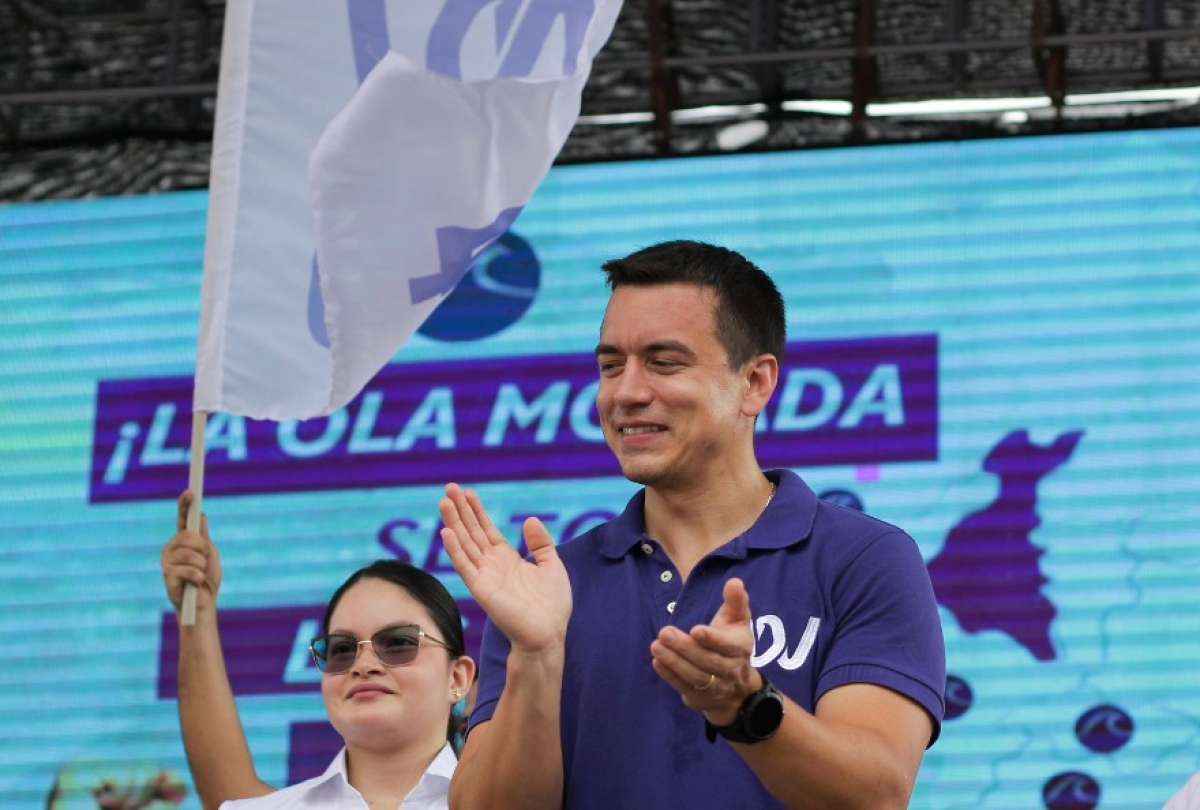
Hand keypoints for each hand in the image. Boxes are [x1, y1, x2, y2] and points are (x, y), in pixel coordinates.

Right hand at [161, 490, 222, 616]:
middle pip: (188, 535)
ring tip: (199, 575)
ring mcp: (167, 561)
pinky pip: (189, 570)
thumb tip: (201, 515)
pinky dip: (198, 577)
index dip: (185, 504)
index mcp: (183, 541)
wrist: (203, 604)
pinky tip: (195, 584)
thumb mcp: (209, 554)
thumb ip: (203, 536)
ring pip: (190, 553)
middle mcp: (172, 548)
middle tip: (204, 561)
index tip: (191, 491)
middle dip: (202, 549)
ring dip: (202, 566)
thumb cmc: (207, 578)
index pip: (183, 518)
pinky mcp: (167, 576)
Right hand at [439, 483, 571, 654]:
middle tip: (449, 487)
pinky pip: (465, 566)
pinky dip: (455, 550)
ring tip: (444, 501)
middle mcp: (492, 565)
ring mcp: (485, 576)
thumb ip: (540, 543)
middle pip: (472, 531)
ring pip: (465, 544)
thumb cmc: (553, 604)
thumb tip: (529, 519)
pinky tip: (447, 532)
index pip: (487, 529)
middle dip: (461, 510)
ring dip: (454, 523)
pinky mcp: (482, 589)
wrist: (549, 633)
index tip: (468, 492)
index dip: (477, 511)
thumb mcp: (552, 565)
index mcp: (508, 559)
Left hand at [650, 577, 761, 725]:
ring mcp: (716, 688)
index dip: (712, 639)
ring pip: (695, 676)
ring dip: (674, 662)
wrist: (739, 690)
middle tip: (665, 632)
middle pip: (708, 661)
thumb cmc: (733, 644)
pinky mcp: (699, 698)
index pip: (728, 646)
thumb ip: (735, 601)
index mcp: (740, 649)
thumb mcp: (738, 621)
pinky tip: (657, 661)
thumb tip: (735, 582)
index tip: (695, 630)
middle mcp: (730, 671)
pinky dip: (669, 676)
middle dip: (685, 648)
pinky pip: (684, 687)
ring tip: (656, 645)